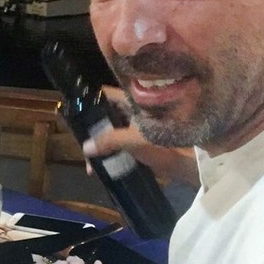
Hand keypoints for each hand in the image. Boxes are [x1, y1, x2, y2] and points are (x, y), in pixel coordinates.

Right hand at [82, 86, 199, 187]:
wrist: (187, 164)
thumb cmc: (165, 144)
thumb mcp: (135, 140)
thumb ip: (110, 141)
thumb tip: (85, 148)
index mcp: (133, 104)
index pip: (106, 95)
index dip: (90, 100)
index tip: (76, 112)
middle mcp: (132, 113)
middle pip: (104, 117)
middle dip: (91, 132)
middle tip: (81, 145)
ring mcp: (135, 128)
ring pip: (110, 133)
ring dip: (99, 147)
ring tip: (91, 165)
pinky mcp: (138, 143)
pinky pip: (117, 146)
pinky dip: (109, 155)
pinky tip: (100, 168)